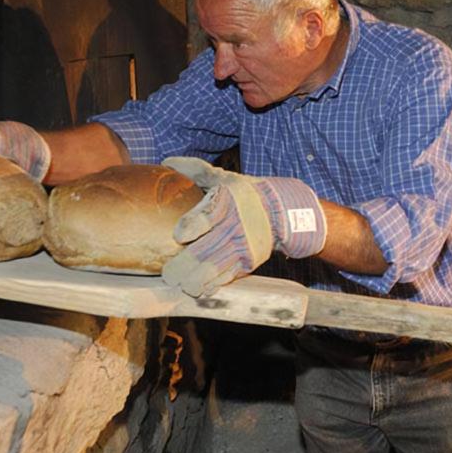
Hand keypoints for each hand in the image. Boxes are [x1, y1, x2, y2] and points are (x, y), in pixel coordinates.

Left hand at [161, 157, 326, 296]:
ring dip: (195, 281)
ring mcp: (243, 246)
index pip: (207, 215)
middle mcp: (235, 226)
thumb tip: (167, 163)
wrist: (284, 212)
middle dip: (183, 266)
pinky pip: (227, 277)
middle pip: (205, 250)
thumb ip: (196, 171)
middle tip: (168, 274)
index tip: (179, 235)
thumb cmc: (247, 193)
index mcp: (227, 202)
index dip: (192, 226)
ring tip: (182, 285)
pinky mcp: (248, 262)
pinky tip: (199, 289)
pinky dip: (212, 285)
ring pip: (214, 269)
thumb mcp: (225, 177)